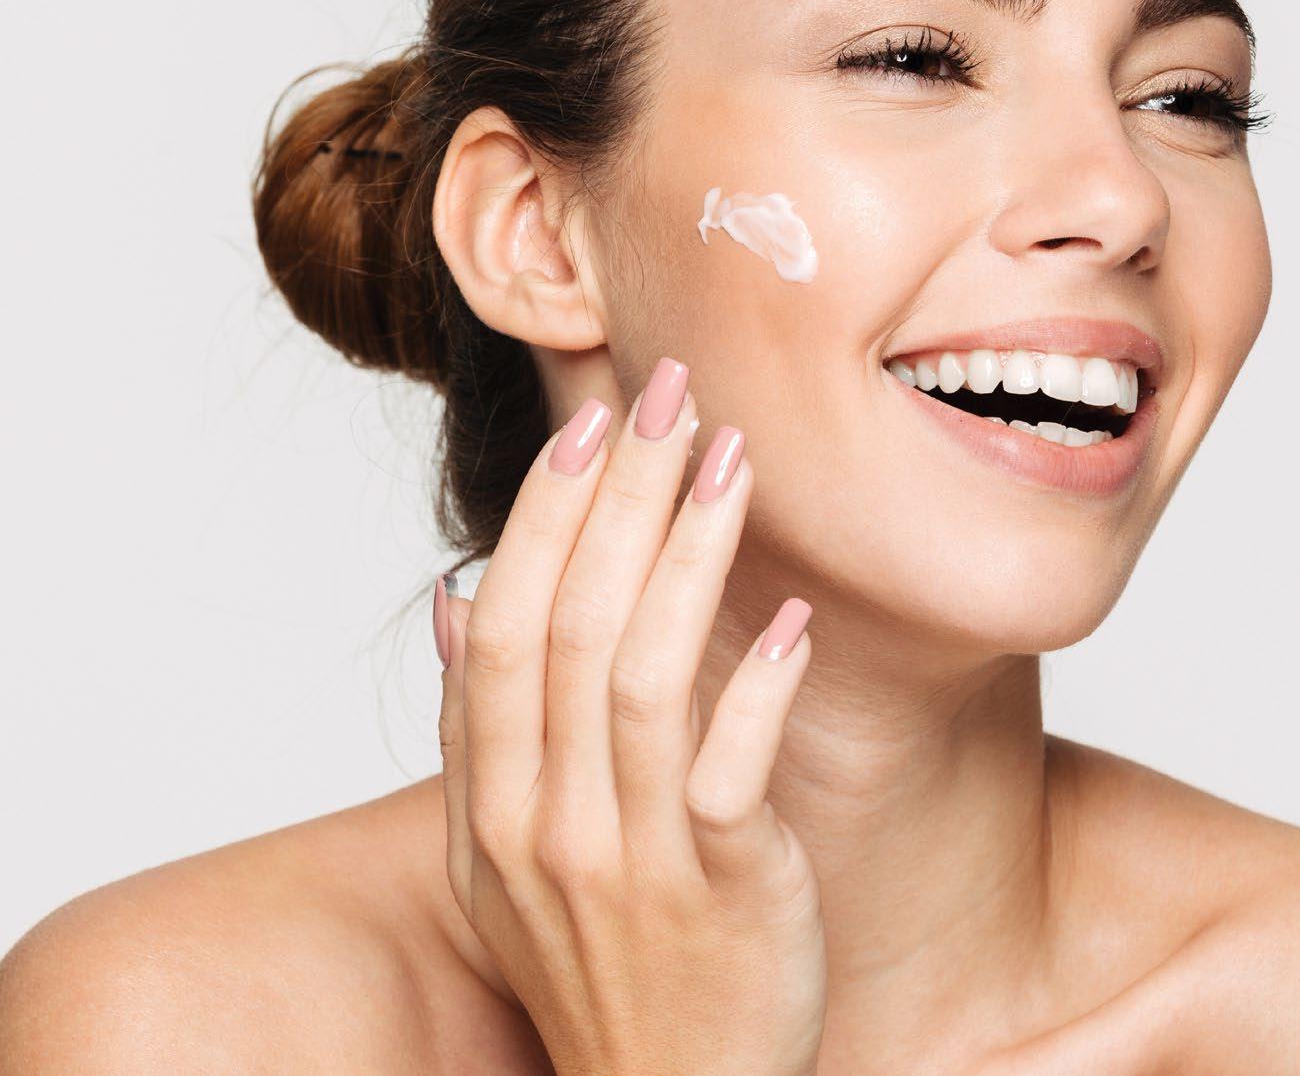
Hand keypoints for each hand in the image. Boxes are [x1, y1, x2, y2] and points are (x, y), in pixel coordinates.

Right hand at [434, 357, 825, 1075]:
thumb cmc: (595, 959)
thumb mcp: (498, 856)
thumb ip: (475, 727)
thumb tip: (456, 593)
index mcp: (494, 801)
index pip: (505, 627)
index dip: (545, 518)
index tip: (592, 424)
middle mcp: (549, 824)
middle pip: (574, 626)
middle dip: (623, 497)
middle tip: (673, 395)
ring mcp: (634, 860)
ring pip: (646, 676)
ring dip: (690, 556)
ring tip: (734, 461)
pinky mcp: (725, 893)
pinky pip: (733, 770)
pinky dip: (757, 684)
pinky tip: (788, 615)